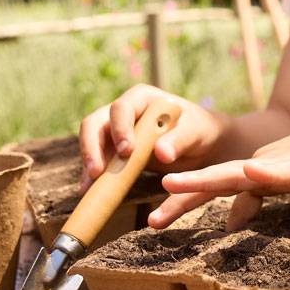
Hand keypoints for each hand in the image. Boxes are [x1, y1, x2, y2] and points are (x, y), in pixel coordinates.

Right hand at [78, 83, 223, 197]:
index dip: (119, 128)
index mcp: (142, 98)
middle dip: (92, 146)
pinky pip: (99, 161)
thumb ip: (179, 139)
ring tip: (88, 187)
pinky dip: (93, 176)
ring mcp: (115, 131)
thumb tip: (161, 153)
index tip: (126, 151)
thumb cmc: (199, 130)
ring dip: (89, 163)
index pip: (122, 109)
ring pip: (92, 143)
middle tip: (96, 171)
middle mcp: (124, 112)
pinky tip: (90, 191)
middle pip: (95, 123)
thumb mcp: (195, 132)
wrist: (200, 145)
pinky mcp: (114, 151)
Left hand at [150, 96, 289, 228]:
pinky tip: (251, 173)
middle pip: (219, 181)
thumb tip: (230, 220)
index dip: (184, 202)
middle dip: (184, 197)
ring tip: (178, 184)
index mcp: (258, 170)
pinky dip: (268, 174)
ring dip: (209, 181)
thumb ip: (260, 194)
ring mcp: (288, 163)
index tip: (155, 222)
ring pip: (244, 174)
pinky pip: (288, 172)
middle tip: (153, 217)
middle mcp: (266, 163)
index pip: (214, 187)